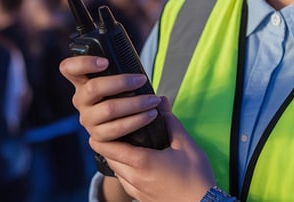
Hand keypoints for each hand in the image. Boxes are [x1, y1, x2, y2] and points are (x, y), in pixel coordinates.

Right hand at [58, 55, 163, 148]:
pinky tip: (151, 115)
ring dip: (135, 103)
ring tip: (153, 100)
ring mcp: (87, 119)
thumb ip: (120, 71)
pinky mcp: (97, 137)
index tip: (105, 62)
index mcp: (82, 82)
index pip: (69, 68)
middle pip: (93, 87)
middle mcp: (80, 100)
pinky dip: (137, 121)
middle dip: (122, 82)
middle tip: (142, 80)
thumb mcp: (118, 80)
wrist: (129, 128)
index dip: (83, 63)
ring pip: (108, 109)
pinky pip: (116, 130)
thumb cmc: (124, 95)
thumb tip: (137, 69)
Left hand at [94, 97, 215, 201]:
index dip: (100, 138)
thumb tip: (162, 102)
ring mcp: (137, 191)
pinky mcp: (142, 198)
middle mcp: (135, 179)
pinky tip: (134, 163)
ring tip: (120, 144)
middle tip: (108, 130)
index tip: (97, 128)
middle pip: (111, 160)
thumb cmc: (196, 177)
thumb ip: (170, 122)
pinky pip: (125, 182)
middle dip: (107, 145)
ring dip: (115, 158)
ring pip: (117, 172)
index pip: (111, 149)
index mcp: (144, 162)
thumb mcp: (185, 144)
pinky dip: (124, 170)